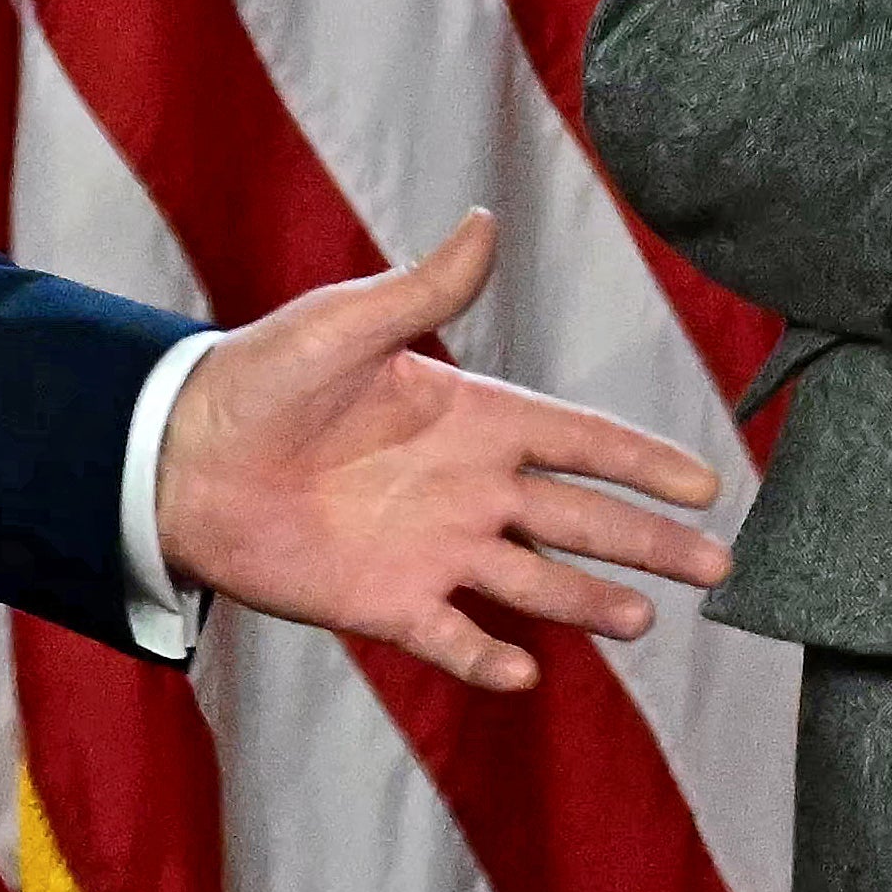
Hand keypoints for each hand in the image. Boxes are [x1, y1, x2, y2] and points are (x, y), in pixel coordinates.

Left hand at [156, 211, 734, 692]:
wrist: (173, 454)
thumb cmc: (255, 378)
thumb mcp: (343, 325)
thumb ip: (422, 289)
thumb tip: (484, 220)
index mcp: (468, 418)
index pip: (578, 440)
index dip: (642, 460)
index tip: (707, 484)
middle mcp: (466, 489)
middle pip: (580, 520)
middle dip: (649, 543)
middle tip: (719, 567)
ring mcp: (432, 550)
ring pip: (534, 583)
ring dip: (586, 602)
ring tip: (640, 619)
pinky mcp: (385, 601)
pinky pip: (451, 638)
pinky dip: (485, 659)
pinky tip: (522, 671)